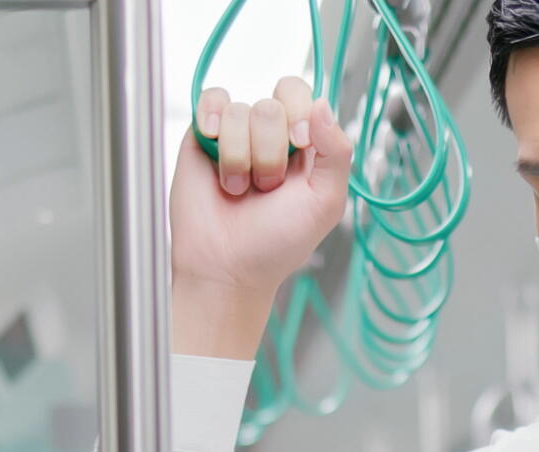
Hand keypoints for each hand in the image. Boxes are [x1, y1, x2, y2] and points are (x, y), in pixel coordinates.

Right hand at [170, 78, 352, 357]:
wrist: (226, 266)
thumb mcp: (325, 202)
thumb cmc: (276, 243)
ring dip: (239, 156)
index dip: (301, 116)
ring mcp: (236, 134)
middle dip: (270, 151)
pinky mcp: (202, 137)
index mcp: (306, 146)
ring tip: (238, 188)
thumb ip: (337, 152)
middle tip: (266, 186)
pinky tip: (212, 147)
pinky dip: (211, 119)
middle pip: (274, 104)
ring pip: (240, 110)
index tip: (299, 146)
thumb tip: (322, 104)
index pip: (306, 98)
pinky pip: (210, 101)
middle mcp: (271, 136)